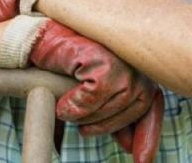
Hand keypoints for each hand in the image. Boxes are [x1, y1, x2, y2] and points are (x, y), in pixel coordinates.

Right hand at [28, 20, 162, 161]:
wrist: (39, 41)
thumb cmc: (66, 66)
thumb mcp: (96, 97)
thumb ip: (115, 114)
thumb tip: (131, 146)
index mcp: (138, 72)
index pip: (151, 108)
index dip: (148, 136)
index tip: (141, 160)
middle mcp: (136, 64)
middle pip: (135, 110)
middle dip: (107, 125)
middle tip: (84, 129)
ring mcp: (122, 60)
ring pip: (113, 105)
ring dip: (87, 115)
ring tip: (68, 107)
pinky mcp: (103, 59)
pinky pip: (95, 96)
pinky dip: (76, 105)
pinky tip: (64, 102)